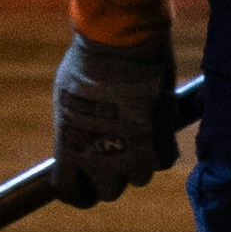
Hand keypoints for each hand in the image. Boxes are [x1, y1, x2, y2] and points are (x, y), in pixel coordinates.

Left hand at [46, 28, 181, 207]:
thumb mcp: (67, 98)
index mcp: (69, 148)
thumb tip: (80, 140)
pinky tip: (156, 125)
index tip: (86, 185)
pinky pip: (163, 161)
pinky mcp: (159, 143)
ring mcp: (130, 155)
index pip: (68, 191)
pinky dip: (161, 147)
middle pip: (108, 192)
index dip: (79, 192)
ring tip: (136, 129)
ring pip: (138, 177)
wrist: (119, 40)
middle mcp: (98, 159)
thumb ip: (74, 128)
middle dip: (112, 175)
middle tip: (116, 152)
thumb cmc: (88, 61)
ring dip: (138, 159)